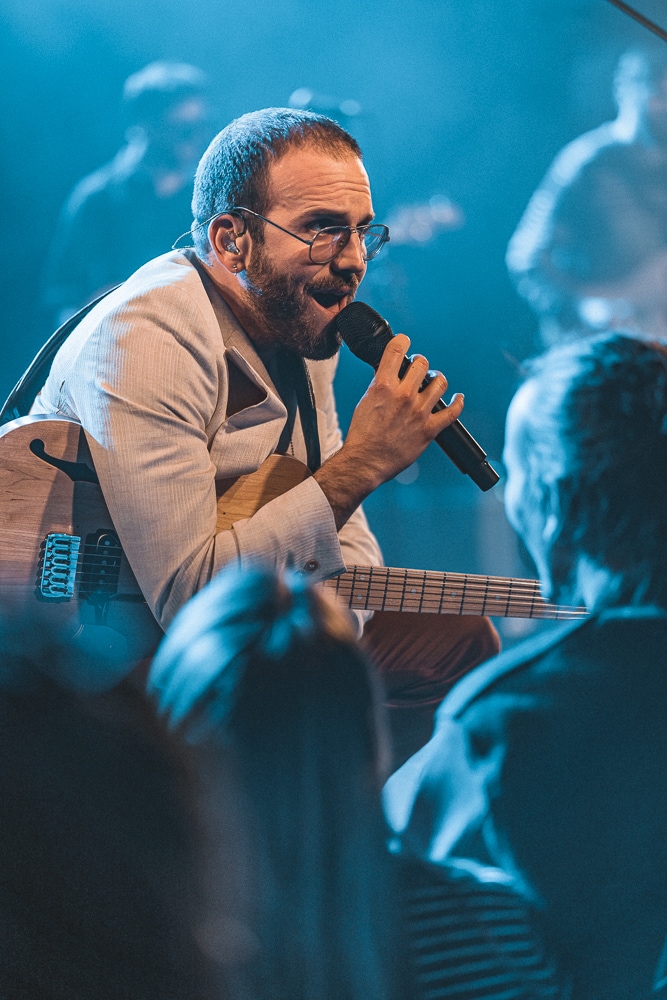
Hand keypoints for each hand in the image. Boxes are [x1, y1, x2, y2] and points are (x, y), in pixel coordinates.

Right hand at [314, 334, 463, 527]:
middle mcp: (403, 396)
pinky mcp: (429, 429)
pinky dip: (458, 402)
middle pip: (422, 364)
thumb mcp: (365, 401)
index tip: (404, 341)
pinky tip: (458, 398)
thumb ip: (380, 384)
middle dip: (420, 363)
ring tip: (435, 381)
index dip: (402, 341)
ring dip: (438, 379)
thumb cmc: (362, 434)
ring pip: (440, 383)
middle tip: (419, 369)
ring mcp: (418, 412)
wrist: (366, 461)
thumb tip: (389, 372)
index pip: (396, 350)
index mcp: (383, 386)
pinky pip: (452, 412)